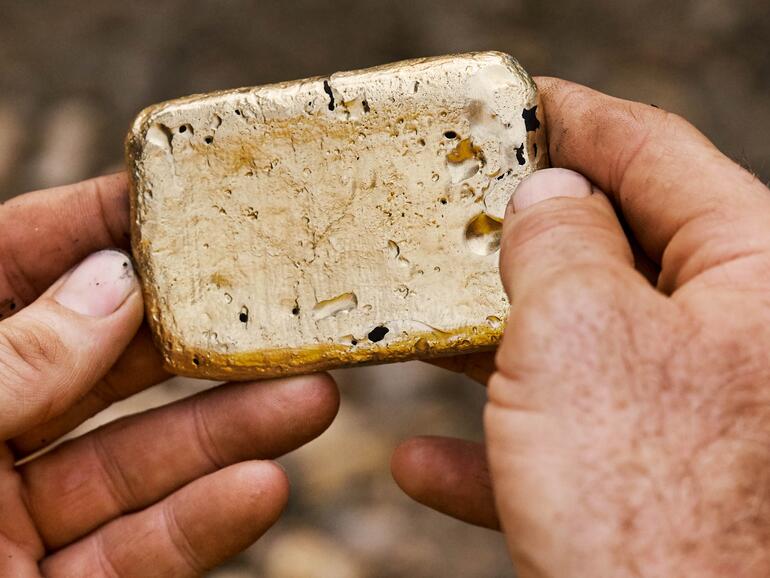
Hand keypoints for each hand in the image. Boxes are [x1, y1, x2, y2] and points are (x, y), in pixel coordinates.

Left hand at [0, 175, 339, 575]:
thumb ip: (11, 361)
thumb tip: (110, 283)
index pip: (6, 271)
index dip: (88, 226)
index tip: (178, 195)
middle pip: (100, 366)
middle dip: (193, 337)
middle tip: (273, 305)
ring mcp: (12, 526)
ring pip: (137, 462)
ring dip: (228, 431)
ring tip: (311, 395)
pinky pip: (138, 554)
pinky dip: (202, 523)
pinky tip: (264, 485)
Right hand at [393, 77, 769, 575]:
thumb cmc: (648, 503)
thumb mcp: (580, 335)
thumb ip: (559, 243)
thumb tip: (548, 198)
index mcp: (750, 273)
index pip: (654, 152)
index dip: (573, 119)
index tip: (514, 104)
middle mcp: (735, 340)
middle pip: (613, 252)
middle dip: (520, 239)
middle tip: (453, 213)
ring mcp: (695, 417)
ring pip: (579, 348)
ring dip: (492, 347)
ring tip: (426, 328)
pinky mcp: (656, 485)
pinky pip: (567, 444)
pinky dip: (495, 450)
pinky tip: (424, 462)